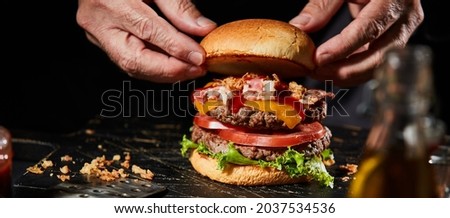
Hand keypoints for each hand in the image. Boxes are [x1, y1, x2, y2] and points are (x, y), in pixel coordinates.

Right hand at [76, 0, 215, 82]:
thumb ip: (178, 6)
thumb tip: (203, 29)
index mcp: (109, 2)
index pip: (147, 30)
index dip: (177, 47)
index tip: (199, 56)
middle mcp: (99, 23)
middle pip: (134, 59)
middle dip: (170, 70)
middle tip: (197, 69)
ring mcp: (98, 36)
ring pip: (132, 66)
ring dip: (165, 73)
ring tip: (191, 69)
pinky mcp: (104, 43)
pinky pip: (131, 61)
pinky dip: (156, 67)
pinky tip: (176, 65)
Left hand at [290, 0, 423, 86]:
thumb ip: (322, 5)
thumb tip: (300, 28)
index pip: (369, 28)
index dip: (343, 47)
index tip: (319, 58)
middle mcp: (406, 16)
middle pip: (379, 55)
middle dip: (346, 70)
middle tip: (317, 71)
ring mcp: (404, 30)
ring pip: (380, 65)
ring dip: (349, 74)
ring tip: (321, 73)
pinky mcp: (396, 40)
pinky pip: (377, 62)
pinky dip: (355, 70)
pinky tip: (334, 70)